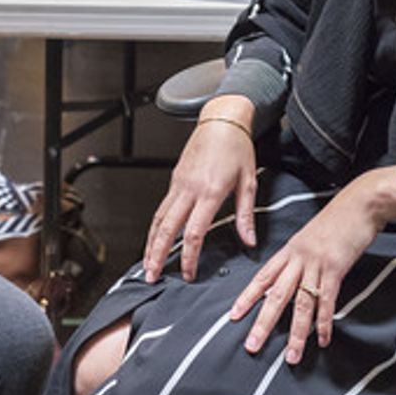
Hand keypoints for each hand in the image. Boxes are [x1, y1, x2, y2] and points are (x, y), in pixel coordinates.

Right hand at [143, 97, 257, 282]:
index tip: (187, 274)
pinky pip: (162, 206)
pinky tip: (155, 238)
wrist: (221, 118)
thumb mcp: (248, 180)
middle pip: (167, 228)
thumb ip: (246, 214)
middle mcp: (189, 188)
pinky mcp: (175, 179)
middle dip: (156, 255)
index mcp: (210, 191)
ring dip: (151, 243)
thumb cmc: (237, 146)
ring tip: (147, 263)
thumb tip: (249, 241)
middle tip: (151, 276)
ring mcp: (178, 183)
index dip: (188, 257)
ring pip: (159, 218)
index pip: (194, 232)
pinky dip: (155, 226)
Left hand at [229, 167, 395, 364]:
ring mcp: (316, 263)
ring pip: (300, 303)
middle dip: (263, 322)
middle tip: (252, 345)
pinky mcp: (336, 267)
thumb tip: (294, 279)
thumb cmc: (338, 220)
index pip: (262, 277)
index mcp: (289, 251)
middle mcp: (298, 258)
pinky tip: (323, 339)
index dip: (247, 297)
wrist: (360, 203)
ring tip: (292, 356)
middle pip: (275, 294)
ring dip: (296, 333)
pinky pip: (327, 299)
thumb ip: (300, 259)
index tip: (233, 315)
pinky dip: (324, 322)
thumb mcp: (311, 238)